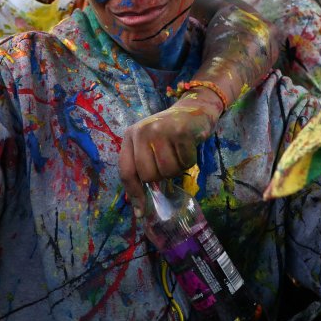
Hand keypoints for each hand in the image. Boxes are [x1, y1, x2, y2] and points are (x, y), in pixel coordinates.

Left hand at [119, 90, 222, 216]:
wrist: (194, 108)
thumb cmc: (170, 133)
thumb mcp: (149, 145)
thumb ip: (142, 166)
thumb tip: (140, 207)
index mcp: (130, 136)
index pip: (126, 171)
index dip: (134, 193)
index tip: (141, 211)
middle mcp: (141, 131)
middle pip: (148, 176)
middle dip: (162, 175)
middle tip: (169, 161)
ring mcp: (160, 130)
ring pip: (168, 171)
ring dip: (178, 168)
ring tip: (179, 152)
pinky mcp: (180, 131)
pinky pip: (186, 163)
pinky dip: (190, 160)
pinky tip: (189, 147)